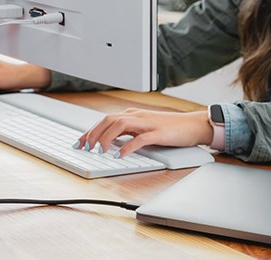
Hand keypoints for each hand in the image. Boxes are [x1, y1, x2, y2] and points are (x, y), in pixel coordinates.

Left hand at [76, 109, 212, 157]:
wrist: (191, 125)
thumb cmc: (168, 128)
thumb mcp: (143, 128)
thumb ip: (128, 132)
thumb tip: (110, 142)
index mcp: (132, 114)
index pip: (105, 120)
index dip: (90, 131)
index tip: (79, 142)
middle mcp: (137, 116)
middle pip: (109, 120)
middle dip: (93, 133)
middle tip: (84, 147)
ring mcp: (147, 123)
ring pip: (120, 125)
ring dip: (107, 138)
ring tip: (99, 150)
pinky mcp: (158, 133)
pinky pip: (140, 139)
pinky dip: (128, 147)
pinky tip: (120, 155)